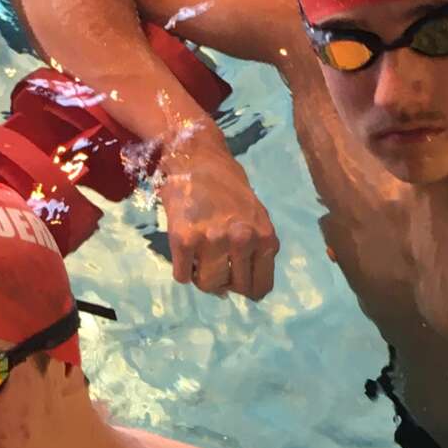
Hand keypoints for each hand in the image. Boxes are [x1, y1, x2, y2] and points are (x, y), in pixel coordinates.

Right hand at [157, 138, 279, 300]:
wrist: (196, 158)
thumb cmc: (228, 188)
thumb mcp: (255, 216)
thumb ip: (252, 250)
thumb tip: (231, 289)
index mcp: (265, 237)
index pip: (261, 287)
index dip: (247, 288)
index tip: (236, 280)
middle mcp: (242, 240)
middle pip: (234, 288)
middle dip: (224, 283)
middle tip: (215, 265)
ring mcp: (212, 241)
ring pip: (208, 285)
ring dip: (201, 277)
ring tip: (199, 258)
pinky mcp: (184, 240)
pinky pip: (182, 275)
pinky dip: (182, 269)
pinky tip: (185, 251)